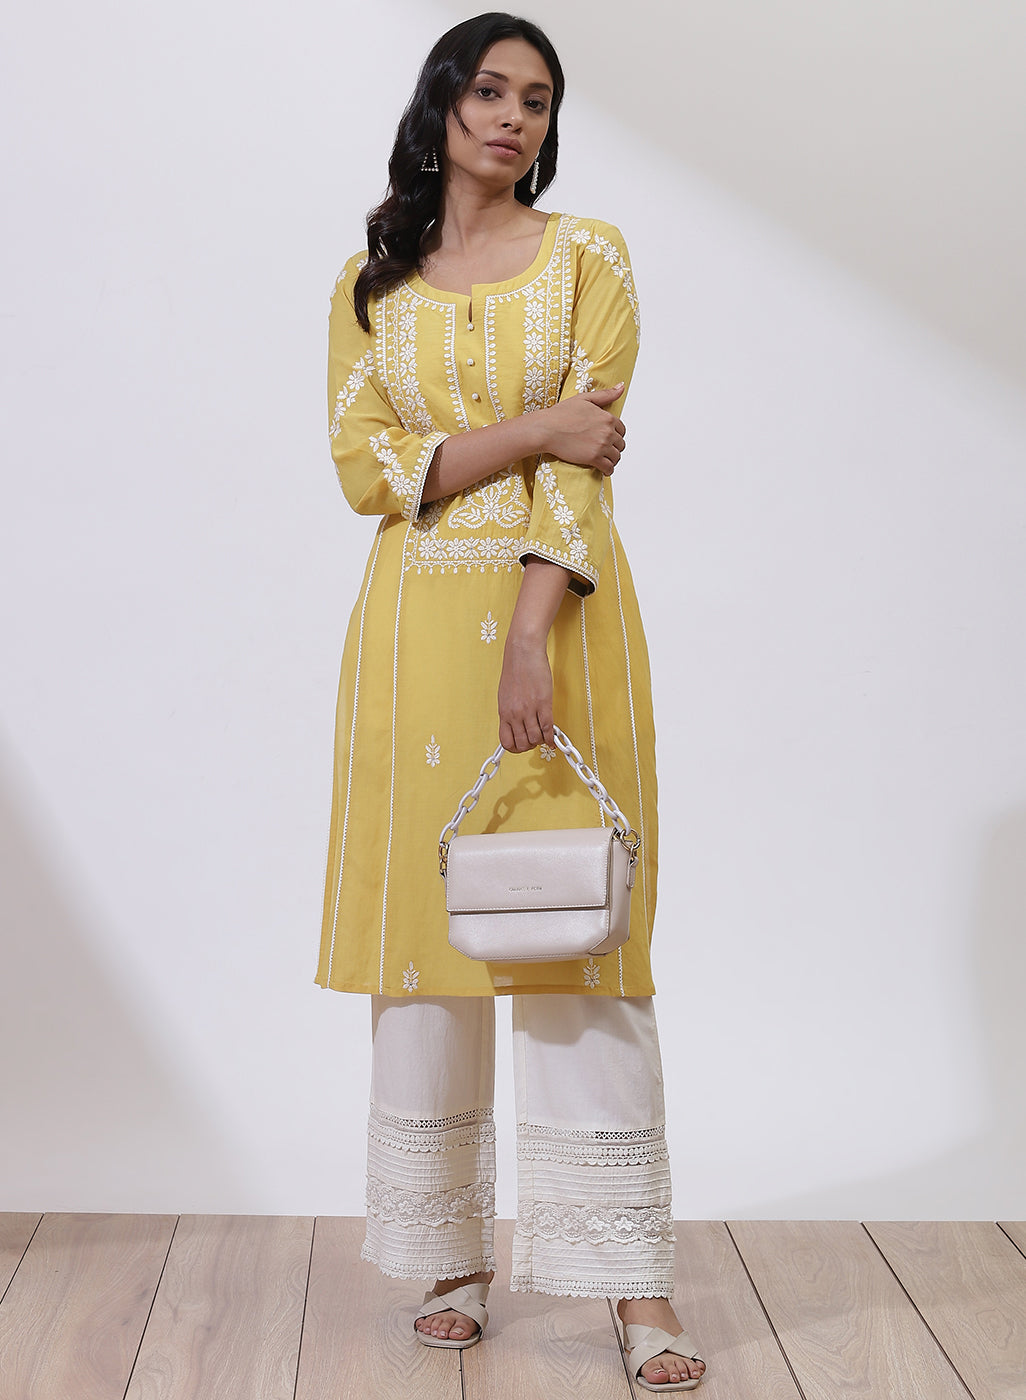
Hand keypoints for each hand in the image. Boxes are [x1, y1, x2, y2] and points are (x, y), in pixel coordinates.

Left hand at [497, 637, 553, 752]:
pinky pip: (547, 728)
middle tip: (535, 741)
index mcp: (504, 712)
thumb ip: (510, 712)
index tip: (521, 746)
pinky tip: (553, 739)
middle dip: (530, 746)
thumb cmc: (515, 670)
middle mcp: (515, 714)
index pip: (506, 742)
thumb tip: (515, 725)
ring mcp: (529, 710)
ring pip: (535, 739)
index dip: (515, 748)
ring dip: (541, 741)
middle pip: (522, 744)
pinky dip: (551, 738)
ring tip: (544, 736)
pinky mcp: (543, 703)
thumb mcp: (505, 695)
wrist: (523, 652)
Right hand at [537, 384, 625, 475]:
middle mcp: (607, 432)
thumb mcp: (585, 398)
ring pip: (616, 457)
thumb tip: (622, 387)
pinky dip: (608, 470)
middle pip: (620, 444)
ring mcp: (601, 445)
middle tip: (603, 450)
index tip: (607, 438)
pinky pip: (609, 468)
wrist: (547, 429)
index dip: (615, 435)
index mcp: (607, 418)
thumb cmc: (561, 413)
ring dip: (612, 459)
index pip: (622, 430)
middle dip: (614, 447)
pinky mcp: (593, 458)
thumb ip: (606, 394)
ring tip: (603, 460)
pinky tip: (603, 469)